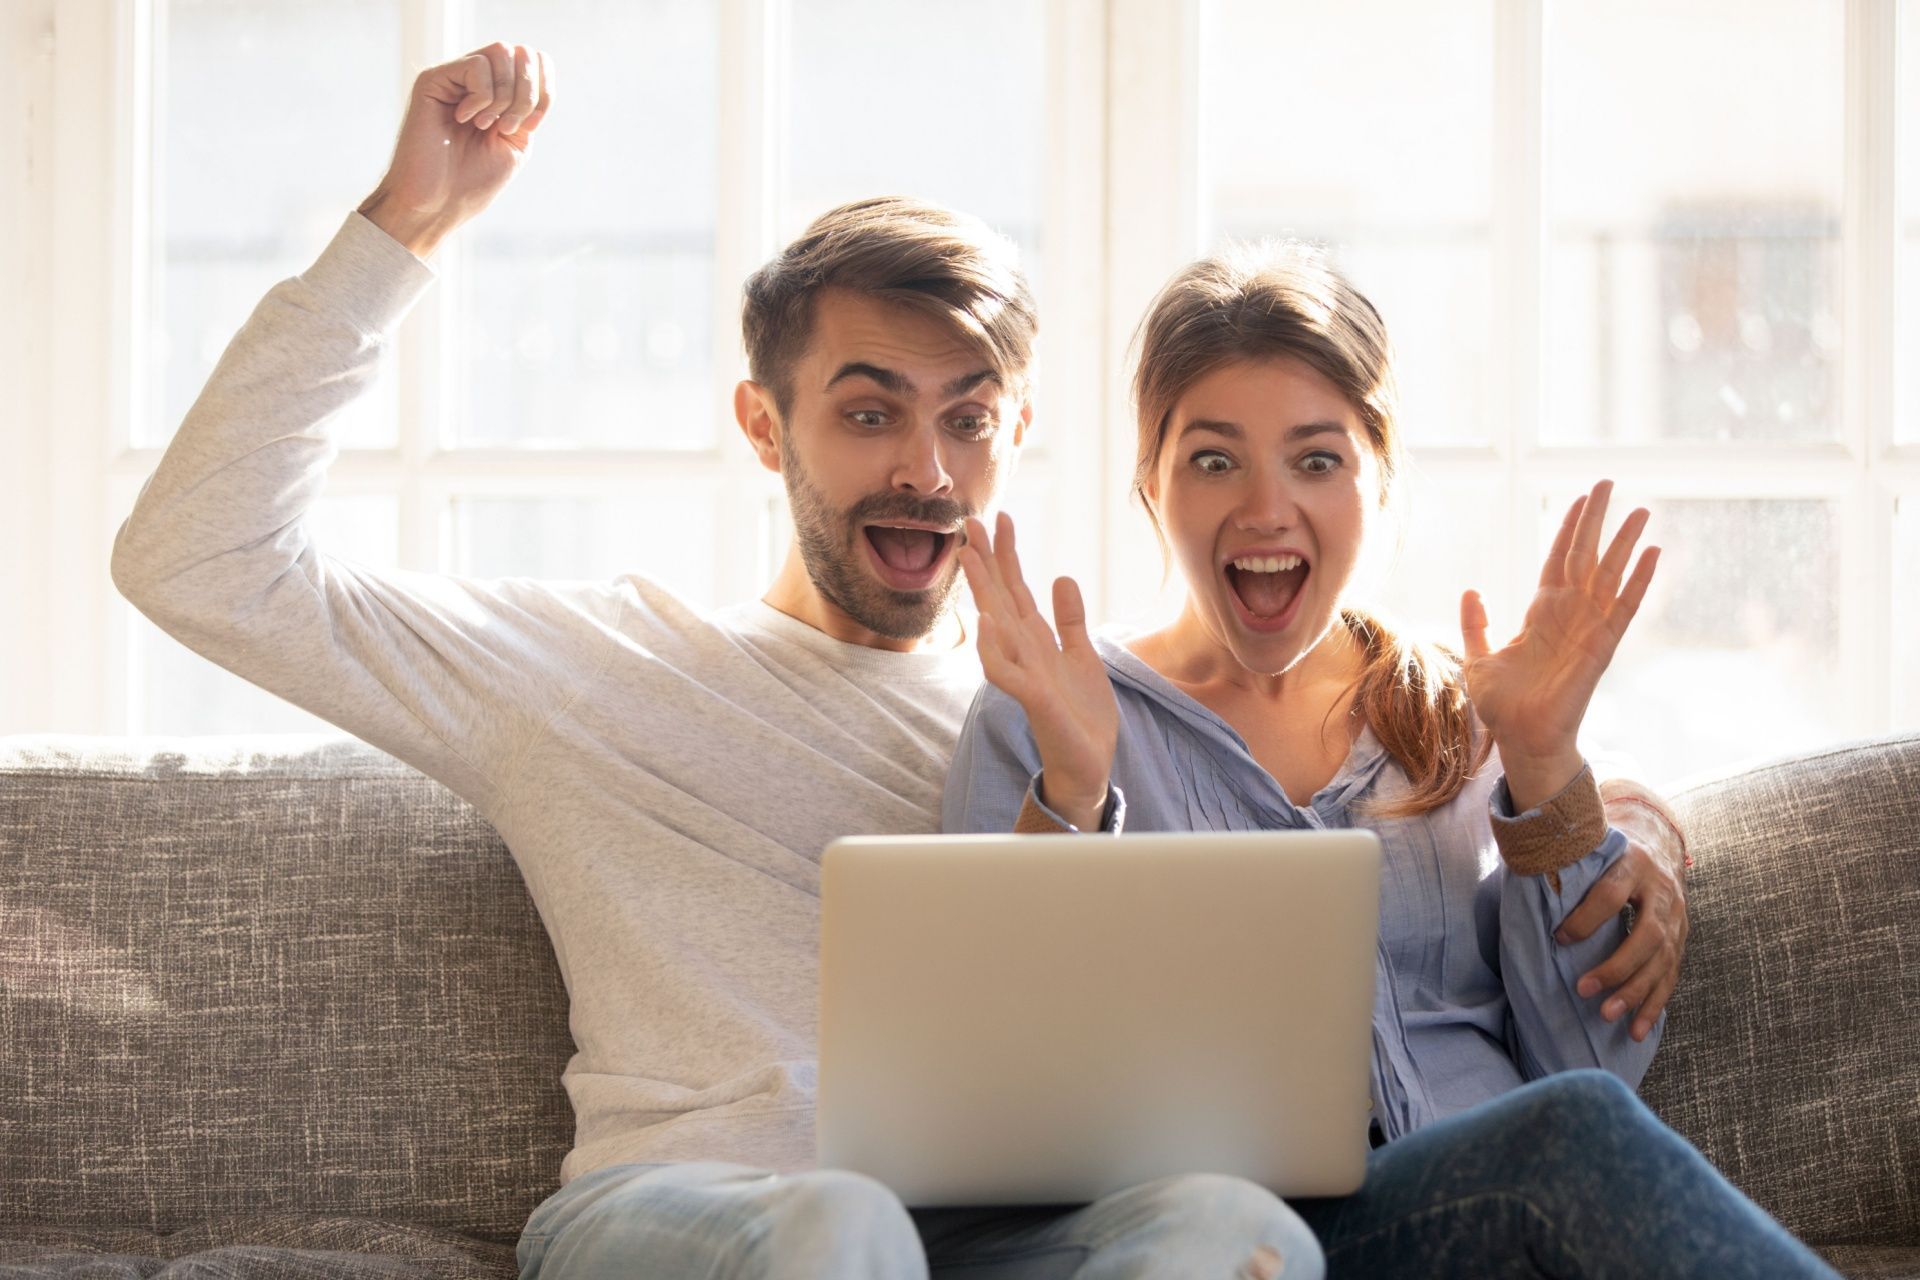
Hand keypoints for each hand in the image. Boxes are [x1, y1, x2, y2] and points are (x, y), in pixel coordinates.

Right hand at [358, 42, 553, 257]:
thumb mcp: (516, 143)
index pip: (536, 60)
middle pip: (522, 52)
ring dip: (507, 96)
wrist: (436, 204)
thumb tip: (533, 65)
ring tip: (486, 126)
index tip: (531, 126)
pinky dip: (482, 97)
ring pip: (502, 52)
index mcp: (499, 95)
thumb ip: (528, 106)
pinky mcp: (433, 79)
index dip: (545, 89)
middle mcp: (477, 81)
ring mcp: (454, 77)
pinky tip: (465, 119)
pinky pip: (477, 65)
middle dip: (528, 93)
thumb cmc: (472, 182)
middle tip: (508, 128)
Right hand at [958, 513, 1117, 830]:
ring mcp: (1025, 673)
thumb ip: (1069, 620)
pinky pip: (1005, 671)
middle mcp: (1024, 651)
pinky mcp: (1032, 699)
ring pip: (996, 625)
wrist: (1087, 764)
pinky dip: (994, 649)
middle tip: (972, 520)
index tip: (1001, 516)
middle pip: (1000, 597)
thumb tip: (1061, 577)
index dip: (1008, 553)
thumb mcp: (1082, 656)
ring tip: (970, 554)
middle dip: (988, 560)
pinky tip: (987, 623)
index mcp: (1036, 639)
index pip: (1017, 588)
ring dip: (982, 591)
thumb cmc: (1080, 715)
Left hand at [1461, 480, 1657, 809]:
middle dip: (1597, 520)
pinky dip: (1639, 581)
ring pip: (1610, 575)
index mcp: (1542, 614)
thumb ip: (1476, 623)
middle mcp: (1569, 615)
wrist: (1520, 739)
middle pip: (1586, 556)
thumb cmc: (1503, 705)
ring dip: (1625, 543)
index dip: (1568, 529)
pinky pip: (1624, 608)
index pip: (1559, 560)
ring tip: (1642, 510)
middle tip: (1607, 483)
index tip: (1581, 499)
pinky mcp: (1602, 647)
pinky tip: (1653, 554)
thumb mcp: (1479, 657)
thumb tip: (1472, 589)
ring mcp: (1588, 628)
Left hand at [1555, 829, 1687, 1042]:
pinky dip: (1652, 1005)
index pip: (1611, 894)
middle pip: (1647, 935)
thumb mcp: (1594, 849)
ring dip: (1635, 992)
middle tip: (1583, 990)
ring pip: (1662, 961)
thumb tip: (1530, 890)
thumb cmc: (1610, 853)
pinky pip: (1670, 976)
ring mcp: (1677, 918)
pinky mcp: (1681, 940)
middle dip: (1617, 967)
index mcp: (1633, 864)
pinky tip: (1636, 1030)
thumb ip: (1570, 866)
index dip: (1586, 918)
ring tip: (1607, 1015)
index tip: (1559, 938)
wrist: (1658, 847)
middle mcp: (1661, 892)